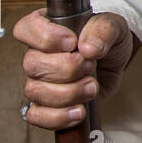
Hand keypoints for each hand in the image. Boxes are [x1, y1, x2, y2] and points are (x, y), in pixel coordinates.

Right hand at [15, 10, 136, 129]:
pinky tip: (79, 111)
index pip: (26, 29)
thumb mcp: (113, 26)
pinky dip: (58, 117)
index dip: (46, 38)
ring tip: (92, 87)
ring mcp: (40, 80)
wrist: (116, 63)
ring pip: (35, 91)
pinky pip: (37, 116)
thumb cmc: (107, 39)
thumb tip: (88, 47)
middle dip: (66, 68)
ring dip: (68, 93)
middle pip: (32, 64)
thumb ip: (103, 30)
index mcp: (47, 27)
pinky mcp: (47, 104)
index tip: (72, 43)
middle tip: (90, 65)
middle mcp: (38, 54)